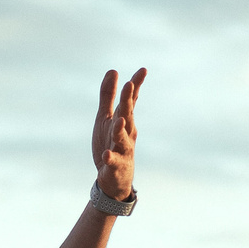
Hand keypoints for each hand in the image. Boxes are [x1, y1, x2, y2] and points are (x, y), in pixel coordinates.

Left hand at [92, 68, 144, 201]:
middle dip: (128, 101)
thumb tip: (113, 70)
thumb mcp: (105, 118)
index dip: (136, 85)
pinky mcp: (115, 166)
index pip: (131, 101)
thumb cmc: (111, 144)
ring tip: (119, 120)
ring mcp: (122, 150)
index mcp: (124, 120)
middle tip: (129, 85)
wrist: (114, 178)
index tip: (143, 70)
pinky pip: (113, 161)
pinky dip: (110, 158)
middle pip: (127, 115)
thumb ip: (108, 96)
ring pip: (122, 138)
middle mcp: (126, 133)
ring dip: (120, 129)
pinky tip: (106, 155)